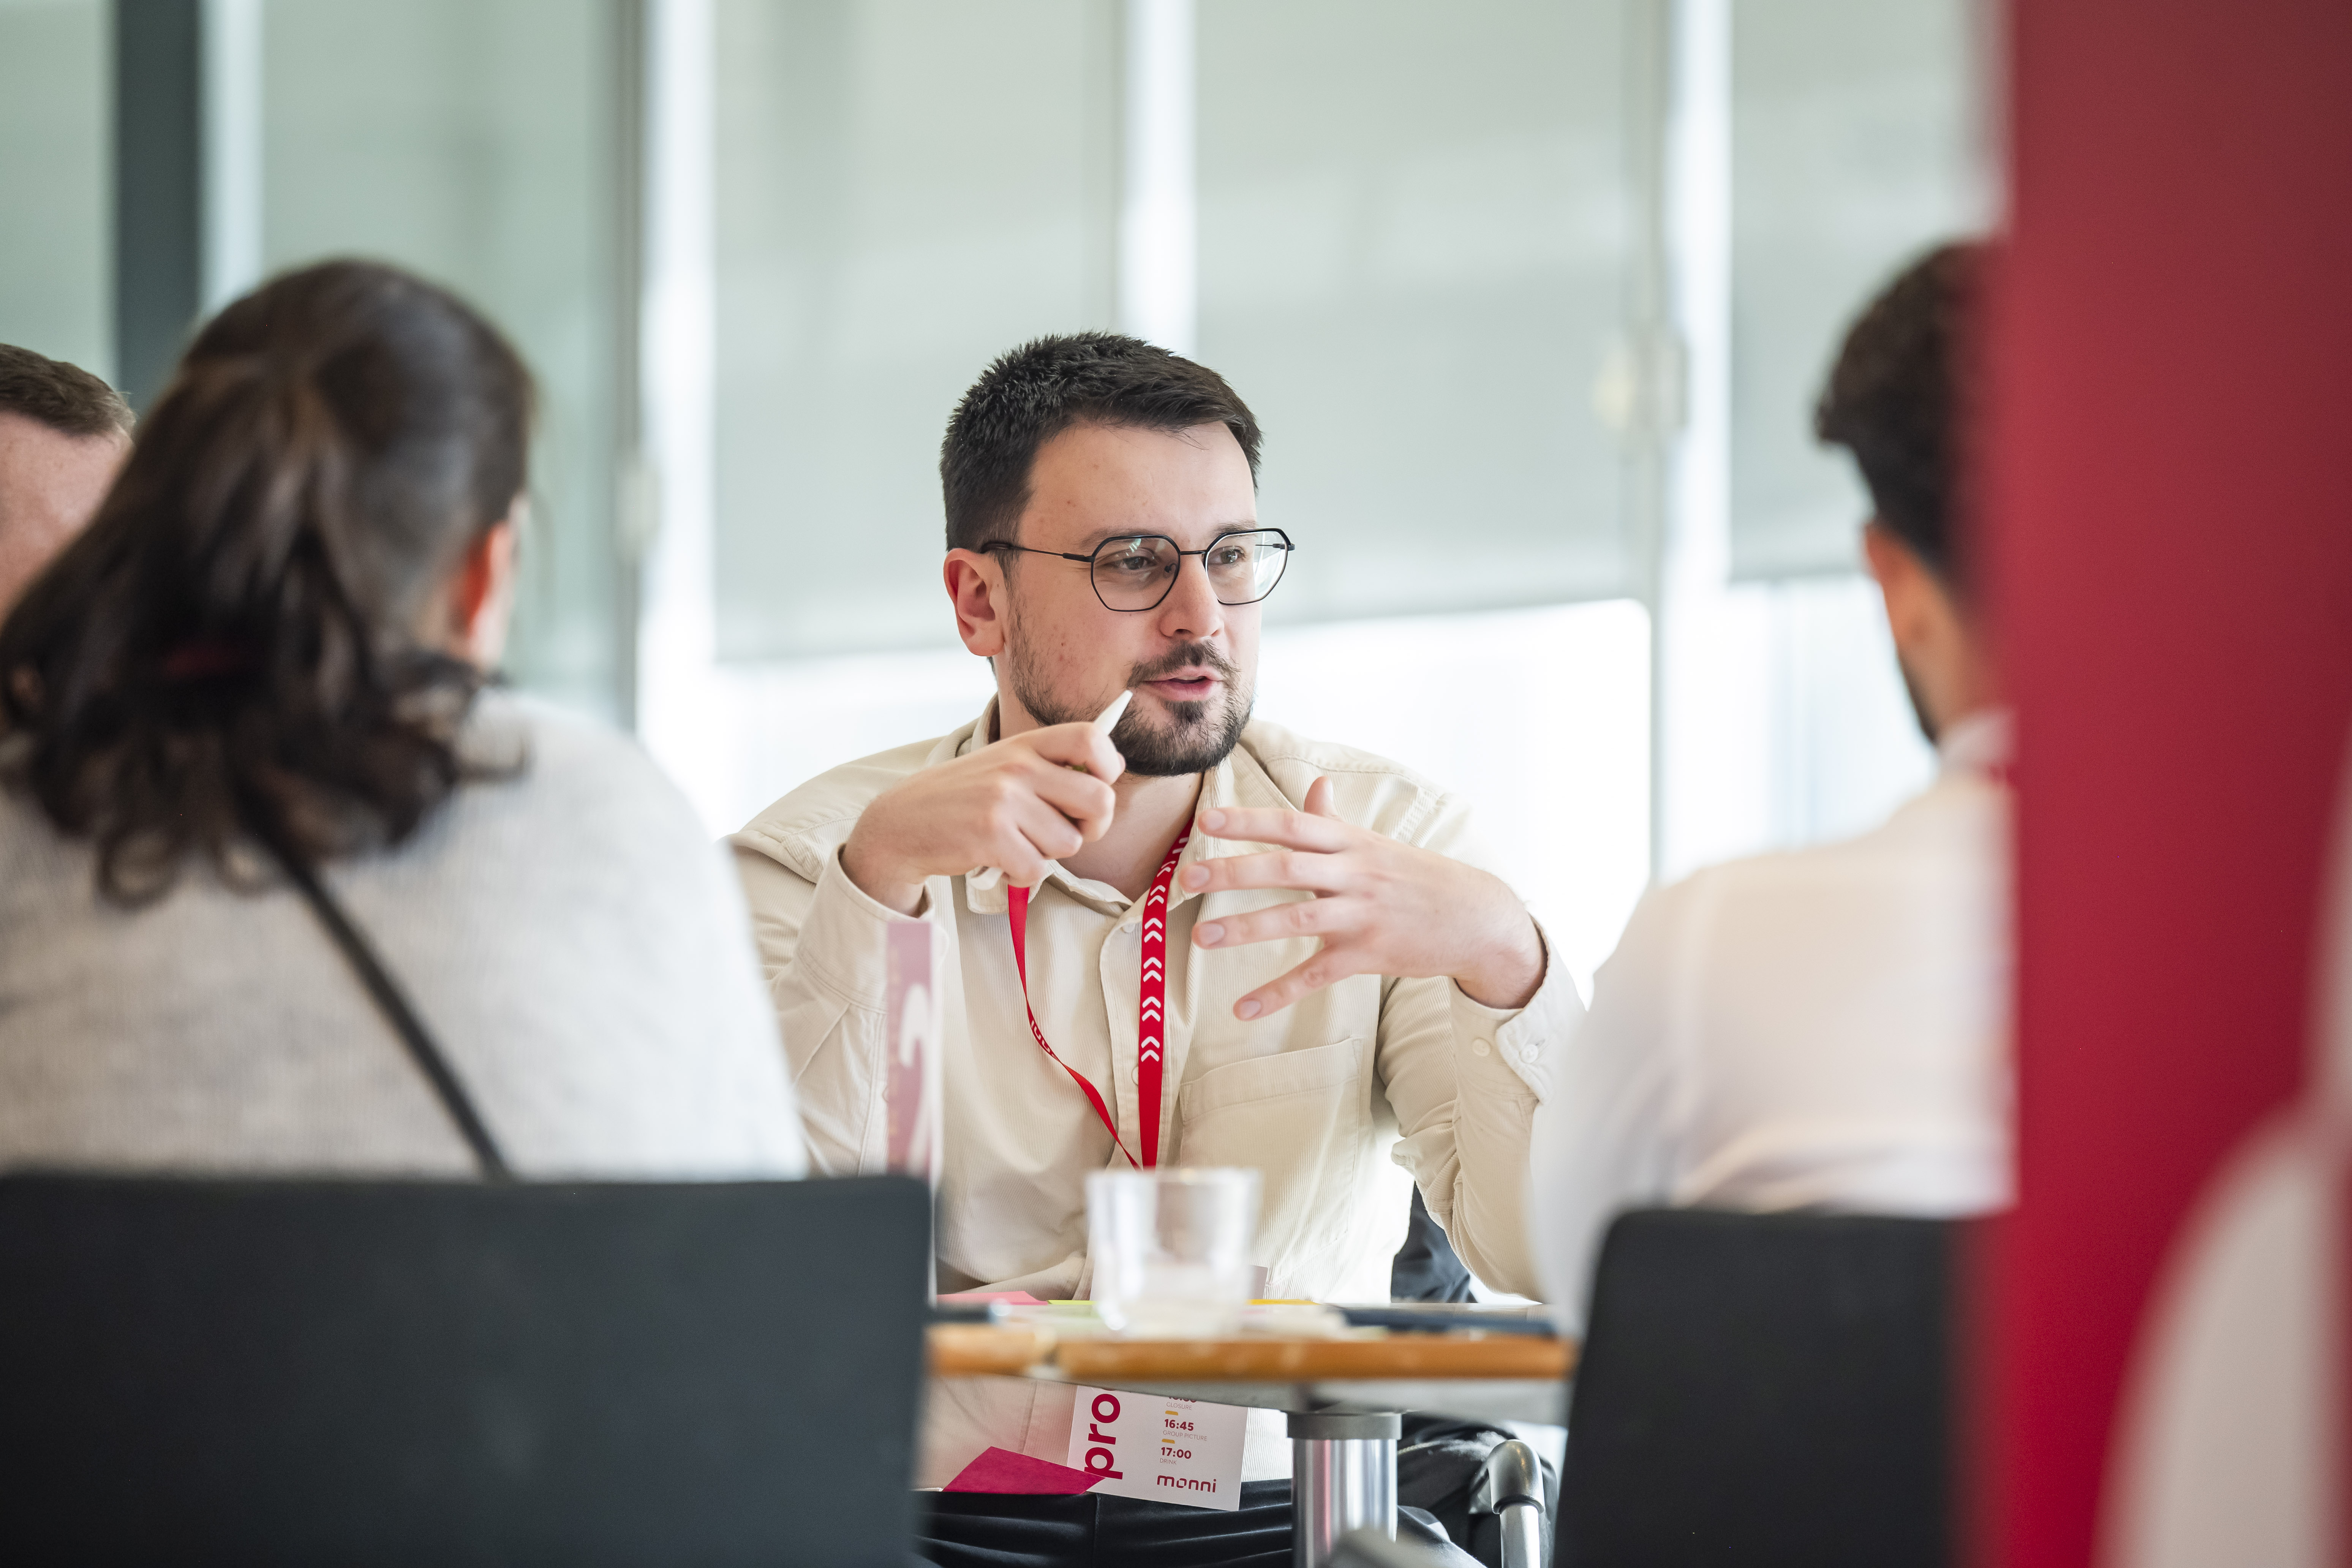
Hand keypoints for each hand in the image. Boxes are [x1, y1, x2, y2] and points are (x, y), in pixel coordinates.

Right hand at [842, 723, 1126, 913]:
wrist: (902, 822)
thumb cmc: (963, 798)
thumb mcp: (1004, 764)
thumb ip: (1050, 765)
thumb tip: (1110, 773)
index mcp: (1026, 744)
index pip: (1092, 738)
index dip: (1109, 767)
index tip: (1098, 785)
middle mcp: (1018, 766)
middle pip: (1099, 800)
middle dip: (1093, 827)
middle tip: (1066, 832)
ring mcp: (1004, 800)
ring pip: (1069, 843)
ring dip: (1048, 854)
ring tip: (1017, 844)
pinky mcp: (991, 835)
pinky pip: (1038, 869)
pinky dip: (1023, 874)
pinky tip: (1002, 861)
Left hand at [1183, 777, 1546, 1017]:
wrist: (1477, 917)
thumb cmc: (1418, 878)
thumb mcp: (1377, 845)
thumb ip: (1337, 821)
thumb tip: (1315, 786)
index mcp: (1352, 843)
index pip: (1293, 824)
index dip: (1249, 822)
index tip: (1207, 821)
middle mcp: (1354, 874)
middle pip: (1286, 867)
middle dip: (1234, 871)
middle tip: (1187, 879)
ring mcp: (1362, 916)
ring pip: (1296, 918)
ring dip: (1246, 928)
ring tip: (1202, 937)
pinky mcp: (1369, 956)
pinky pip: (1315, 975)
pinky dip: (1277, 993)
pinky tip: (1243, 1009)